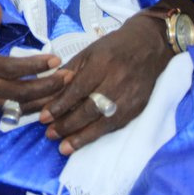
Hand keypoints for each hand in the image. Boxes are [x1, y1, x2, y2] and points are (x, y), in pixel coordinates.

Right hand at [0, 0, 63, 112]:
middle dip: (47, 87)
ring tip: (63, 92)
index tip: (56, 59)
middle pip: (20, 92)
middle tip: (69, 77)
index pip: (12, 69)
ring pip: (16, 105)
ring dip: (41, 100)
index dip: (36, 66)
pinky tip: (43, 101)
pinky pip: (8, 109)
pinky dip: (27, 106)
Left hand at [39, 14, 172, 153]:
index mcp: (102, 65)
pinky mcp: (138, 107)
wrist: (149, 46)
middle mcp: (117, 82)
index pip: (78, 90)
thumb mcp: (88, 52)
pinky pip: (116, 125)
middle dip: (68, 124)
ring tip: (64, 147)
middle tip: (50, 134)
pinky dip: (99, 134)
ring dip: (83, 137)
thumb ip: (70, 72)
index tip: (44, 118)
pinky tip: (85, 141)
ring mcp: (130, 97)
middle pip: (90, 109)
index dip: (60, 106)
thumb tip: (50, 94)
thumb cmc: (113, 47)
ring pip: (104, 122)